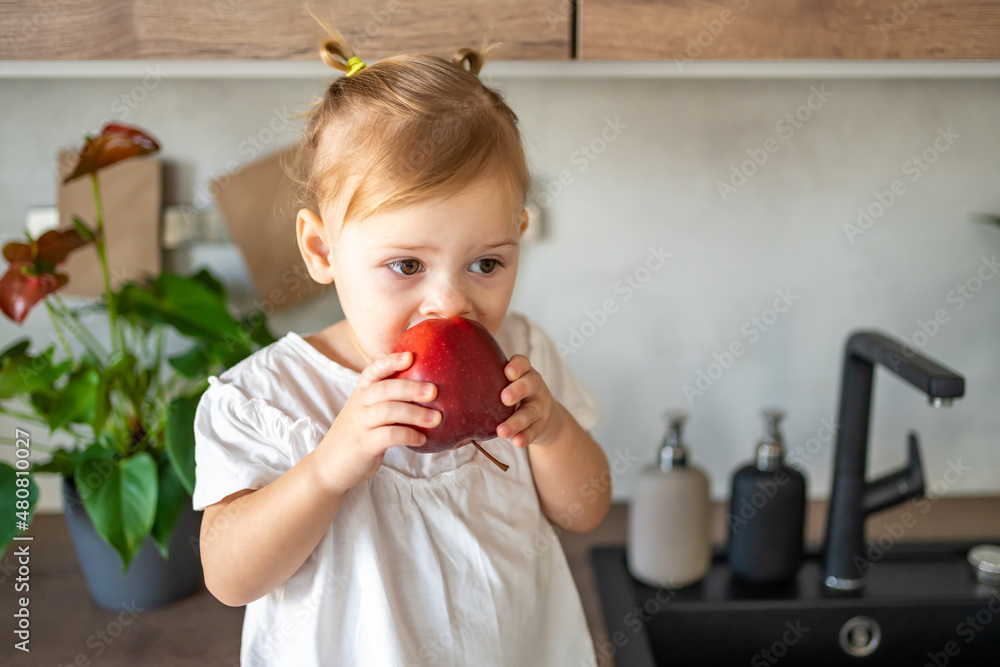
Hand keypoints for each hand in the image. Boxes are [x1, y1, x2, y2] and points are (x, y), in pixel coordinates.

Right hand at [313, 351, 439, 494]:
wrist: (329, 466)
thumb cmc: (357, 436)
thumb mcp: (367, 413)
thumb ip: (387, 401)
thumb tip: (426, 391)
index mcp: (362, 393)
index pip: (373, 370)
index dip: (390, 361)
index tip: (411, 356)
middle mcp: (360, 405)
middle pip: (384, 389)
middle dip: (410, 387)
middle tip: (434, 391)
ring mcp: (360, 424)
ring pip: (388, 411)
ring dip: (415, 413)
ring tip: (436, 419)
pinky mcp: (363, 444)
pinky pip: (388, 435)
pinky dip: (408, 435)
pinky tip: (422, 439)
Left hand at [496, 354, 564, 447]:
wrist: (547, 417)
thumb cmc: (518, 395)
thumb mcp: (511, 383)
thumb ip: (492, 379)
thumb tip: (453, 378)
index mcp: (525, 373)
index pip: (523, 363)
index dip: (517, 365)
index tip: (508, 372)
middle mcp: (535, 388)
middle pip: (530, 385)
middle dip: (518, 390)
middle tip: (504, 398)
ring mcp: (541, 407)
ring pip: (530, 413)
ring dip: (516, 422)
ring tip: (502, 431)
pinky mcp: (541, 426)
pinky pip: (533, 432)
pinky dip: (524, 437)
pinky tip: (516, 442)